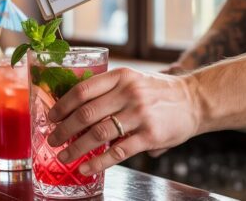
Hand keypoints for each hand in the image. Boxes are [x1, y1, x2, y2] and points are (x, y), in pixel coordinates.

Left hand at [47, 68, 200, 175]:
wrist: (195, 100)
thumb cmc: (159, 92)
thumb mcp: (133, 80)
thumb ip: (109, 91)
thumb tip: (76, 110)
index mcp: (121, 76)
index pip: (83, 90)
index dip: (62, 105)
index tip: (51, 117)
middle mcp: (128, 93)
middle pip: (86, 114)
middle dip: (64, 130)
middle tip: (53, 140)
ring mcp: (139, 114)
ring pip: (98, 134)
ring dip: (76, 148)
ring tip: (64, 157)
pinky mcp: (150, 136)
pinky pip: (117, 152)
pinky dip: (98, 163)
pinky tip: (86, 168)